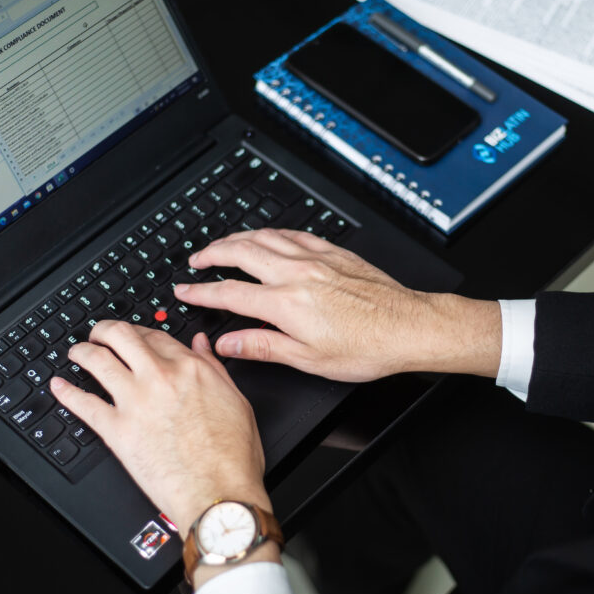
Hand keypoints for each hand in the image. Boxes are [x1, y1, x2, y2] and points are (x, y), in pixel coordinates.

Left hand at [49, 322, 268, 538]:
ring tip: (78, 352)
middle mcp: (159, 378)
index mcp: (190, 369)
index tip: (135, 336)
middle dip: (104, 330)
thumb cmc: (231, 456)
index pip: (156, 336)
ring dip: (83, 352)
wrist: (217, 493)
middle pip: (121, 336)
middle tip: (99, 334)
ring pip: (97, 361)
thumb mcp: (236, 400)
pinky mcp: (116, 431)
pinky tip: (59, 386)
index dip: (141, 332)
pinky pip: (83, 404)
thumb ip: (214, 367)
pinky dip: (66, 392)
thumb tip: (202, 345)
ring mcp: (135, 402)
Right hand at [174, 228, 500, 380]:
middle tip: (194, 261)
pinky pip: (295, 234)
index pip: (229, 294)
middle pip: (241, 253)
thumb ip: (262, 347)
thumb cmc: (367, 348)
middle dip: (211, 254)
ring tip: (222, 244)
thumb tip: (227, 345)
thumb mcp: (309, 360)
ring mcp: (317, 259)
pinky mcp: (335, 253)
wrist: (409, 327)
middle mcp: (298, 274)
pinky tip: (268, 236)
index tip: (184, 291)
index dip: (200, 293)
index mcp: (287, 304)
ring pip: (266, 237)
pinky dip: (272, 233)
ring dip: (237, 238)